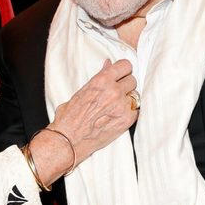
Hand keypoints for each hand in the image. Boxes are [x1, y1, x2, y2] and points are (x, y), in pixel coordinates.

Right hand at [28, 59, 136, 185]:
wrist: (68, 140)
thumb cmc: (69, 117)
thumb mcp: (81, 92)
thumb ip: (98, 78)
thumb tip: (108, 64)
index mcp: (101, 81)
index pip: (125, 65)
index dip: (123, 70)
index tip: (121, 74)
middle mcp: (113, 92)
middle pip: (132, 80)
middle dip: (125, 85)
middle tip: (117, 92)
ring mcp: (122, 107)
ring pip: (135, 96)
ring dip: (128, 99)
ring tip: (116, 105)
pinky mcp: (126, 121)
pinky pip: (136, 110)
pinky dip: (130, 111)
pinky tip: (119, 115)